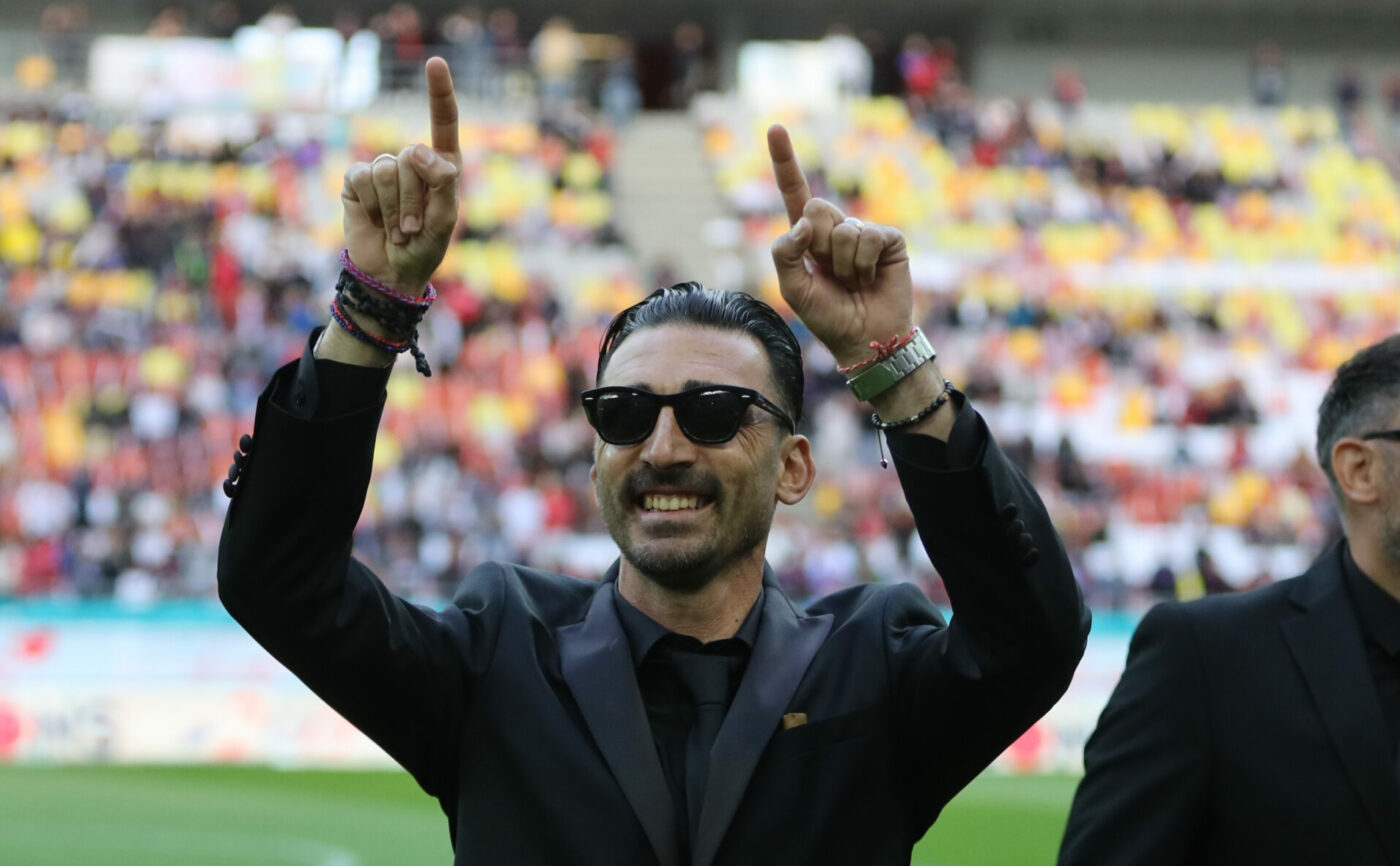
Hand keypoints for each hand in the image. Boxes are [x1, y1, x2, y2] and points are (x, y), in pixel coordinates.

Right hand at [341, 57, 461, 294]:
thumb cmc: (424, 247)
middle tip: (414, 227)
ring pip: (387, 170)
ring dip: (394, 208)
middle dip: (414, 198)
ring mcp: (382, 170)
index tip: (434, 62)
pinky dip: (372, 205)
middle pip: (412, 156)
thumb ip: (443, 182)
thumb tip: (418, 149)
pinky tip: (374, 220)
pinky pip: (362, 178)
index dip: (438, 93)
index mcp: (440, 167)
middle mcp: (411, 163)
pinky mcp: (356, 182)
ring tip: (398, 229)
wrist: (390, 273)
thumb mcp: (445, 219)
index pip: (443, 123)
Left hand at [767, 124, 914, 367]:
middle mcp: (836, 228)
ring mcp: (864, 231)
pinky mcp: (890, 239)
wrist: (866, 339)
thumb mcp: (793, 289)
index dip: (785, 160)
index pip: (794, 192)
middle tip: (830, 272)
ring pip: (844, 227)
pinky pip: (870, 236)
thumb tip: (803, 221)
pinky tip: (872, 277)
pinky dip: (866, 263)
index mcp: (808, 236)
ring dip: (844, 263)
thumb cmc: (828, 316)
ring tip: (853, 281)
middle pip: (817, 206)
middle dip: (818, 244)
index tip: (775, 127)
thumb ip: (784, 253)